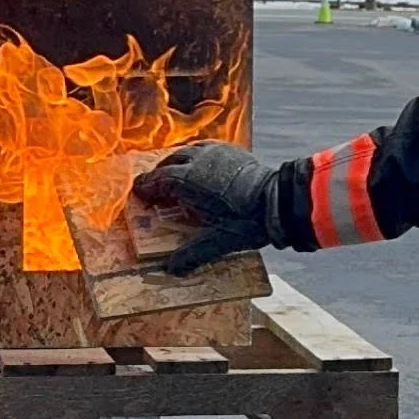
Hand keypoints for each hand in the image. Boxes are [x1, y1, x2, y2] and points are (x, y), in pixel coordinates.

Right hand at [129, 143, 278, 275]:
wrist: (280, 200)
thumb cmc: (246, 221)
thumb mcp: (217, 241)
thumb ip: (192, 255)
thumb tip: (171, 269)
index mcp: (186, 180)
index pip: (156, 180)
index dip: (145, 187)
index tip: (138, 193)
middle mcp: (197, 160)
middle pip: (168, 162)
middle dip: (159, 175)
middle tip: (156, 189)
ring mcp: (215, 152)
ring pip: (187, 152)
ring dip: (177, 163)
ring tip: (176, 176)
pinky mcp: (232, 150)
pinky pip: (205, 148)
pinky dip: (196, 157)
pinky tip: (202, 167)